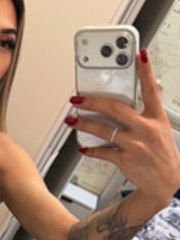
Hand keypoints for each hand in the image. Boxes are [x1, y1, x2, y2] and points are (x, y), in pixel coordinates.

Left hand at [67, 50, 179, 203]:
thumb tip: (120, 103)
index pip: (151, 90)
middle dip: (93, 101)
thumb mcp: (160, 130)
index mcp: (156, 118)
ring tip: (72, 119)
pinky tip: (83, 146)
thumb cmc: (161, 154)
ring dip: (83, 123)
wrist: (168, 184)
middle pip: (116, 108)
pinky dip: (90, 149)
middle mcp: (147, 129)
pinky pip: (102, 151)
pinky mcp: (125, 159)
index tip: (140, 55)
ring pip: (103, 129)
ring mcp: (135, 145)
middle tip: (77, 98)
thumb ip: (142, 115)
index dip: (146, 71)